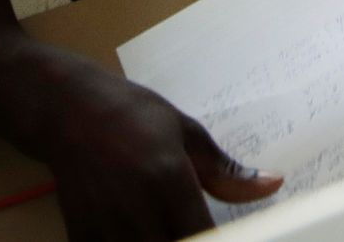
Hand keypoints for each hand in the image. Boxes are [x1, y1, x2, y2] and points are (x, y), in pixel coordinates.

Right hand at [40, 62, 279, 241]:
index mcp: (168, 180)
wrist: (70, 114)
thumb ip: (226, 170)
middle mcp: (136, 211)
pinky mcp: (82, 240)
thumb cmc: (134, 115)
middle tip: (205, 229)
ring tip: (174, 227)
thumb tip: (273, 184)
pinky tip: (147, 232)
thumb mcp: (186, 132)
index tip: (239, 237)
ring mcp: (105, 231)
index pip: (205, 235)